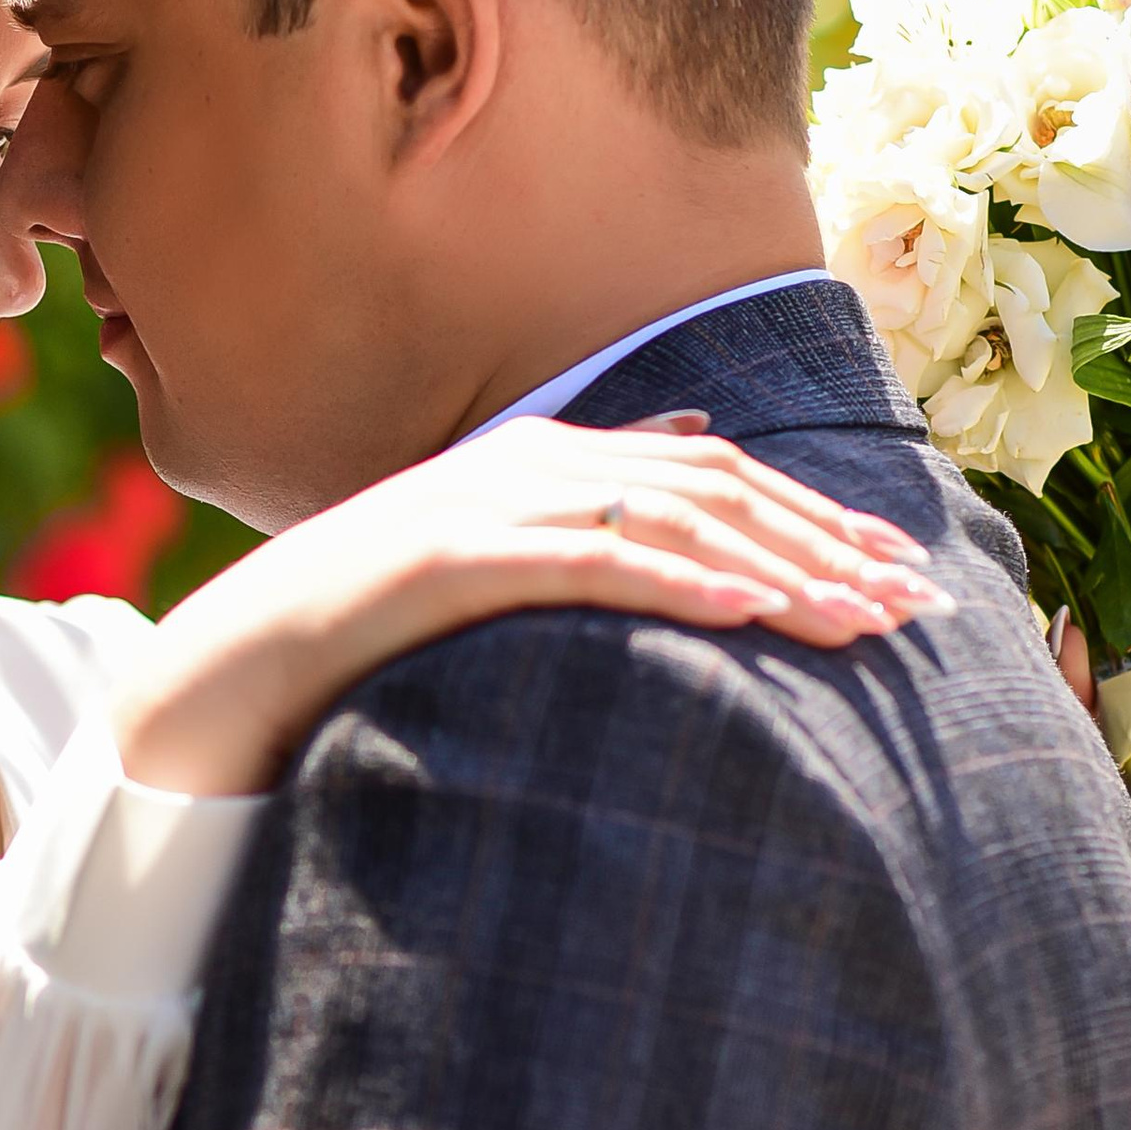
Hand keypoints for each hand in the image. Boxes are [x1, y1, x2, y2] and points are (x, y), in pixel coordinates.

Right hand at [109, 411, 952, 798]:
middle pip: (711, 494)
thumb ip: (584, 514)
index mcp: (546, 464)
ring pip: (664, 523)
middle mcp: (527, 466)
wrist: (217, 677)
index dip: (816, 521)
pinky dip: (672, 582)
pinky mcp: (444, 564)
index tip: (903, 582)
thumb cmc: (356, 641)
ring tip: (856, 621)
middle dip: (822, 547)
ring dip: (774, 569)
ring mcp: (482, 508)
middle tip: (913, 609)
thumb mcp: (485, 566)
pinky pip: (580, 564)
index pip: (715, 480)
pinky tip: (744, 613)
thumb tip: (694, 452)